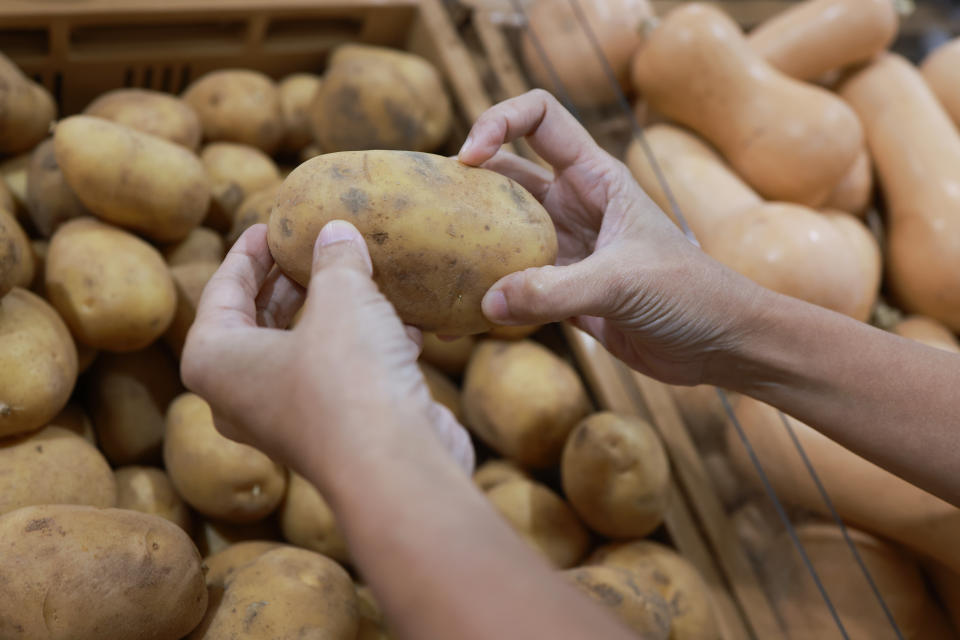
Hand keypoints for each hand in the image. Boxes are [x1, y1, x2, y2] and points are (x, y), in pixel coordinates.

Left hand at [180, 222, 473, 479]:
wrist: (393, 466)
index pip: (223, 290)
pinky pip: (343, 375)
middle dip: (290, 282)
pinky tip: (407, 322)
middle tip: (310, 248)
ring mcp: (288, 418)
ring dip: (337, 313)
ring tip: (361, 275)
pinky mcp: (334, 431)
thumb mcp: (342, 296)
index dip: (248, 253)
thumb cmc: (346, 376)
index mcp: (215, 359)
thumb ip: (335, 258)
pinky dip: (369, 346)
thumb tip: (336, 231)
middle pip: (259, 322)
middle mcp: (241, 394)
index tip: (269, 225)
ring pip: (306, 350)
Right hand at [459, 89, 765, 385]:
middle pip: (507, 177)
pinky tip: (459, 316)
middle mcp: (576, 206)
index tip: (468, 158)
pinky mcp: (565, 293)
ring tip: (430, 262)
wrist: (720, 344)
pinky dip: (489, 298)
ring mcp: (568, 250)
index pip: (540, 118)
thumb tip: (487, 300)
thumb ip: (555, 291)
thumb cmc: (692, 293)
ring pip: (505, 234)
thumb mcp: (624, 282)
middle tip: (426, 211)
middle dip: (467, 186)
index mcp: (596, 178)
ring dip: (473, 245)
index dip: (498, 122)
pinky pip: (515, 286)